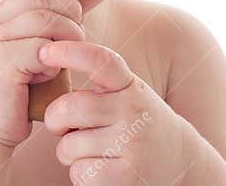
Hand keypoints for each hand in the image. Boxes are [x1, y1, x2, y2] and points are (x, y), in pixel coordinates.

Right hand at [0, 0, 84, 149]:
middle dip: (68, 13)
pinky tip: (50, 74)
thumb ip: (24, 29)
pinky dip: (54, 61)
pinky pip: (42, 49)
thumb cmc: (4, 93)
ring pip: (45, 20)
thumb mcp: (8, 52)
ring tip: (69, 54)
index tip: (66, 13)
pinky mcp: (2, 62)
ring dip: (67, 36)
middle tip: (78, 34)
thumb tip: (65, 7)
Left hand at [38, 40, 194, 184]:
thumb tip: (47, 62)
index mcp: (130, 86)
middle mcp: (133, 111)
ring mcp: (133, 144)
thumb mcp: (126, 93)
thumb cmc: (135, 122)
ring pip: (69, 146)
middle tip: (62, 127)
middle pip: (70, 107)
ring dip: (68, 152)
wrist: (182, 161)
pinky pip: (79, 172)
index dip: (69, 52)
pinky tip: (101, 170)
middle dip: (55, 120)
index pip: (100, 61)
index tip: (44, 52)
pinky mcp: (127, 177)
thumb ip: (98, 82)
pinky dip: (80, 174)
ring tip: (91, 152)